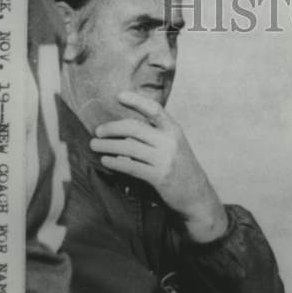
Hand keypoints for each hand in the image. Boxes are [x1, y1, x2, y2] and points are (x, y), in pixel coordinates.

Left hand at [90, 91, 228, 242]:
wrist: (197, 196)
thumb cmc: (180, 168)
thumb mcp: (175, 146)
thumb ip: (156, 135)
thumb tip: (124, 128)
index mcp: (174, 130)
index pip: (154, 109)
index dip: (136, 101)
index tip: (119, 96)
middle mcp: (170, 142)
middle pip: (134, 128)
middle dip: (111, 128)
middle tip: (98, 131)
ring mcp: (165, 159)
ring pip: (129, 147)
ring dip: (107, 145)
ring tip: (94, 145)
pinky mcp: (159, 177)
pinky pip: (131, 166)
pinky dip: (115, 162)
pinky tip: (106, 160)